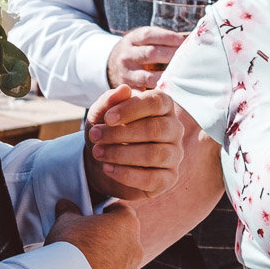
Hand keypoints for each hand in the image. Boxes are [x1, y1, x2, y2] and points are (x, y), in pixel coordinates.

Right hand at [46, 199, 141, 268]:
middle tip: (86, 236)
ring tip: (84, 257)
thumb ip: (69, 210)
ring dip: (107, 254)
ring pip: (120, 255)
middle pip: (123, 233)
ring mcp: (131, 267)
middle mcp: (135, 245)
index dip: (104, 210)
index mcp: (127, 222)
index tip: (91, 215)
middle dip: (107, 233)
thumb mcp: (66, 220)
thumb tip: (65, 205)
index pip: (121, 209)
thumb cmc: (71, 244)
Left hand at [83, 84, 183, 199]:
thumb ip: (110, 101)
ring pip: (154, 154)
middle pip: (155, 129)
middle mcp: (174, 129)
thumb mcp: (101, 115)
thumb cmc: (108, 131)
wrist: (104, 161)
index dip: (131, 109)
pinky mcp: (168, 178)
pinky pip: (152, 178)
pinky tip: (108, 169)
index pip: (156, 102)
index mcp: (164, 107)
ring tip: (98, 153)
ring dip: (121, 154)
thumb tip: (124, 89)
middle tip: (95, 136)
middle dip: (120, 133)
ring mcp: (174, 154)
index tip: (107, 118)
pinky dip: (126, 174)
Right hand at [105, 26, 185, 89]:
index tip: (182, 42)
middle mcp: (127, 56)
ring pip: (148, 77)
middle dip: (170, 56)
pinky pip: (141, 95)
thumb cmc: (139, 50)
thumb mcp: (144, 39)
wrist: (113, 65)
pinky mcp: (128, 90)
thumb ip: (163, 38)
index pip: (149, 35)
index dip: (167, 38)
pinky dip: (154, 96)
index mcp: (133, 39)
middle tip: (187, 59)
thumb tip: (190, 39)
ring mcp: (126, 74)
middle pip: (150, 54)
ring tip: (182, 78)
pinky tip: (168, 96)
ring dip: (166, 78)